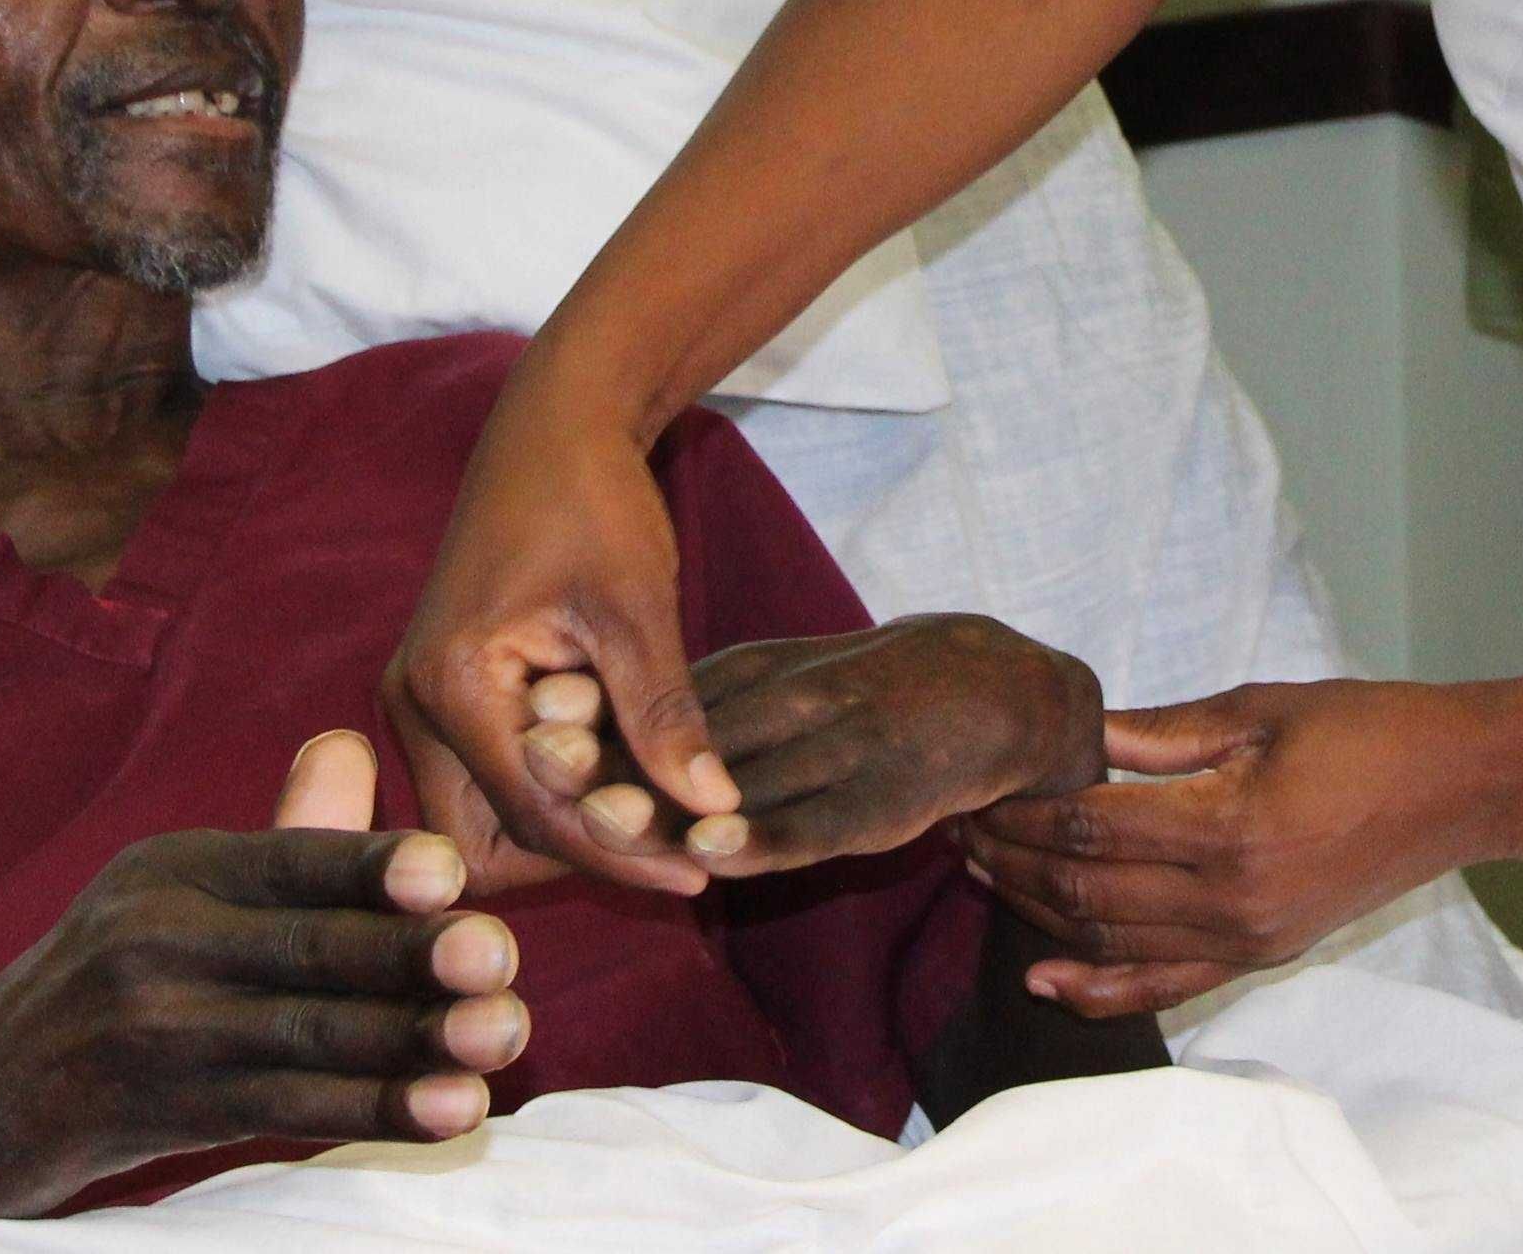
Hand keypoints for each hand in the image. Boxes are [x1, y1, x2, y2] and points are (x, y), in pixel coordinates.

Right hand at [0, 731, 527, 1215]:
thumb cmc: (118, 976)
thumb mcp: (179, 892)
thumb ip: (282, 839)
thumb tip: (352, 745)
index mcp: (176, 870)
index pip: (286, 861)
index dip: (368, 868)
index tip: (448, 874)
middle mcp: (158, 942)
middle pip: (306, 951)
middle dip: (411, 959)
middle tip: (499, 961)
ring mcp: (157, 1033)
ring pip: (308, 1036)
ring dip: (412, 1043)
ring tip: (502, 1040)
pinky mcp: (164, 1113)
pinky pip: (288, 1109)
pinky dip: (373, 1109)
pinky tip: (448, 1109)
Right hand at [382, 365, 732, 899]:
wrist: (554, 425)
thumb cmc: (592, 498)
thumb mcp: (636, 605)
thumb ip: (664, 713)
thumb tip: (715, 809)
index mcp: (449, 686)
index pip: (532, 816)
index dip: (618, 851)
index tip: (698, 873)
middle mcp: (413, 706)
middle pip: (487, 842)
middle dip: (577, 858)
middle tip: (677, 858)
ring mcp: (421, 703)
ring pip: (486, 819)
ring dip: (565, 830)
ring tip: (663, 826)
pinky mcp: (445, 696)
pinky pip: (492, 778)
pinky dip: (554, 793)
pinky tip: (629, 785)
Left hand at [518, 616, 1104, 876]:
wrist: (996, 691)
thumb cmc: (869, 691)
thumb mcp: (782, 676)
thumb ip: (704, 705)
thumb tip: (610, 732)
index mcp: (758, 671)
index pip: (663, 696)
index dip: (597, 716)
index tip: (526, 728)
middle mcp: (792, 701)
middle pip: (687, 735)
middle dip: (614, 756)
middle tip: (543, 771)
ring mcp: (838, 748)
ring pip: (742, 779)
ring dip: (669, 800)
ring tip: (601, 821)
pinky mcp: (881, 798)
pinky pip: (814, 821)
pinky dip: (763, 834)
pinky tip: (714, 851)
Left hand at [960, 678, 1488, 1019]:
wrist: (1458, 788)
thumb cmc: (1366, 729)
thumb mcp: (1259, 708)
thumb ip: (1161, 732)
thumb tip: (1072, 731)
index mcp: (1227, 825)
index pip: (1091, 825)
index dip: (1024, 810)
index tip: (976, 784)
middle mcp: (1230, 898)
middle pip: (1087, 889)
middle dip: (1013, 860)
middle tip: (958, 825)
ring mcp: (1245, 939)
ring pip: (1111, 940)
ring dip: (1037, 913)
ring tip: (981, 873)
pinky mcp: (1260, 957)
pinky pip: (1164, 987)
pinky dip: (1099, 991)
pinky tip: (1044, 980)